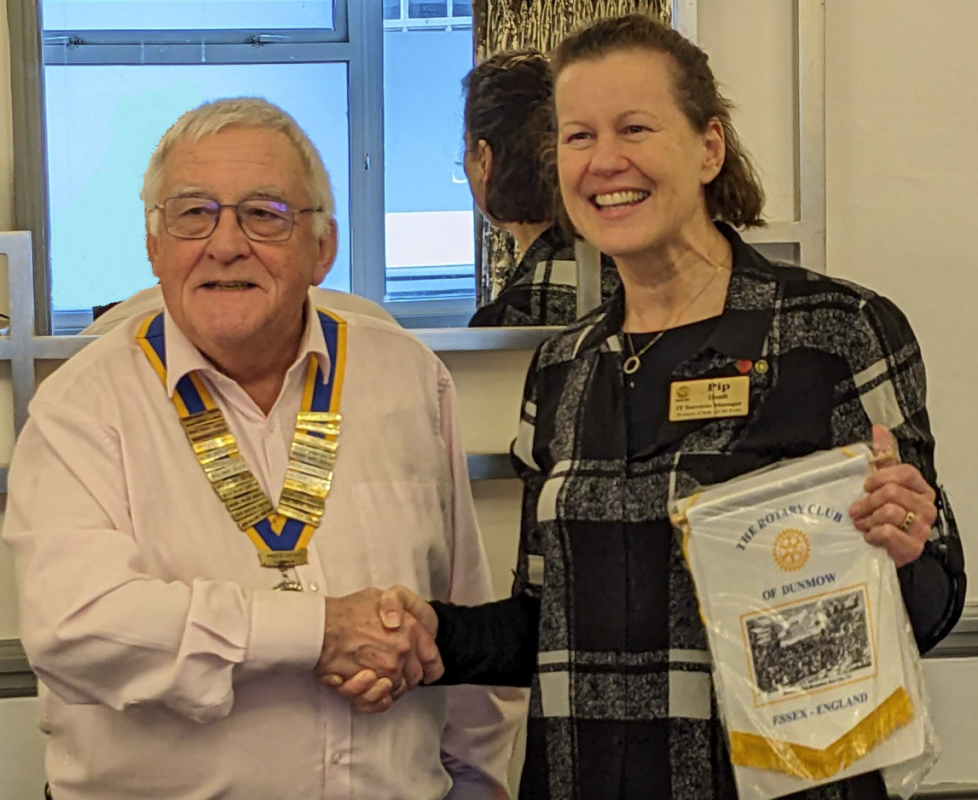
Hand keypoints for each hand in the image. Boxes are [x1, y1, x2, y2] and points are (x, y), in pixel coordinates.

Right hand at [321, 585, 442, 713]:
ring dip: (388, 687)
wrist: (319, 625)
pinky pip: (379, 702)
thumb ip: (398, 607)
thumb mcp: (380, 595)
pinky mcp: (368, 686)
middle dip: (407, 676)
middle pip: (415, 677)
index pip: (432, 657)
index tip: (427, 670)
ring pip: (397, 690)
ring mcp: (386, 670)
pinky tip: (367, 687)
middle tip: (392, 670)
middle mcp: (402, 651)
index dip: (431, 665)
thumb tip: (402, 622)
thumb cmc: (348, 610)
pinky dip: (375, 699)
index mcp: (411, 629)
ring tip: (374, 675)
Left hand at [849, 425, 935, 566]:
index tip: (866, 485)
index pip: (905, 472)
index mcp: (921, 489)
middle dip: (867, 501)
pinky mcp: (912, 547)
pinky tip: (870, 536)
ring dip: (867, 518)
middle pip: (892, 492)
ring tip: (862, 523)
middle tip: (857, 509)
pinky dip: (872, 533)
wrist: (886, 550)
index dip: (881, 477)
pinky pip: (887, 531)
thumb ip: (883, 457)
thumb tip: (879, 429)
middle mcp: (926, 508)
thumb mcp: (882, 484)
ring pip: (889, 511)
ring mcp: (921, 528)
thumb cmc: (884, 517)